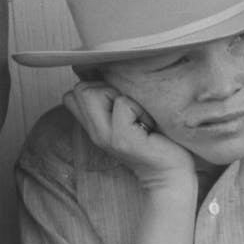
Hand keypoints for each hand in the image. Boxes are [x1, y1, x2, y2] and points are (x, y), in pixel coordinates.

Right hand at [63, 81, 194, 191]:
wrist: (170, 172)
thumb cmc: (158, 138)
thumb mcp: (132, 115)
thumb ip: (116, 99)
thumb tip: (112, 71)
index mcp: (96, 124)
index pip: (72, 93)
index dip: (96, 86)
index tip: (122, 99)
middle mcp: (95, 130)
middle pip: (81, 88)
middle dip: (107, 88)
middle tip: (132, 108)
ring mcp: (105, 136)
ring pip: (95, 92)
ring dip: (125, 97)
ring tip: (141, 117)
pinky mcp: (121, 139)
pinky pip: (122, 104)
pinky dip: (140, 109)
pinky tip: (150, 125)